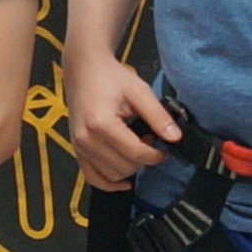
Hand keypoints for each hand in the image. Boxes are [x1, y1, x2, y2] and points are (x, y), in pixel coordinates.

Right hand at [65, 52, 174, 191]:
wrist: (84, 69)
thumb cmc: (109, 77)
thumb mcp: (139, 91)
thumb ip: (158, 116)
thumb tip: (175, 137)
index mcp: (101, 123)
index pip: (136, 153)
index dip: (156, 155)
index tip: (164, 148)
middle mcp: (86, 138)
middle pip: (124, 167)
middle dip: (143, 159)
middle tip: (150, 142)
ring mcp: (79, 146)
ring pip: (111, 175)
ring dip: (129, 168)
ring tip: (135, 147)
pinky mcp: (76, 149)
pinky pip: (92, 177)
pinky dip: (109, 182)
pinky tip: (125, 179)